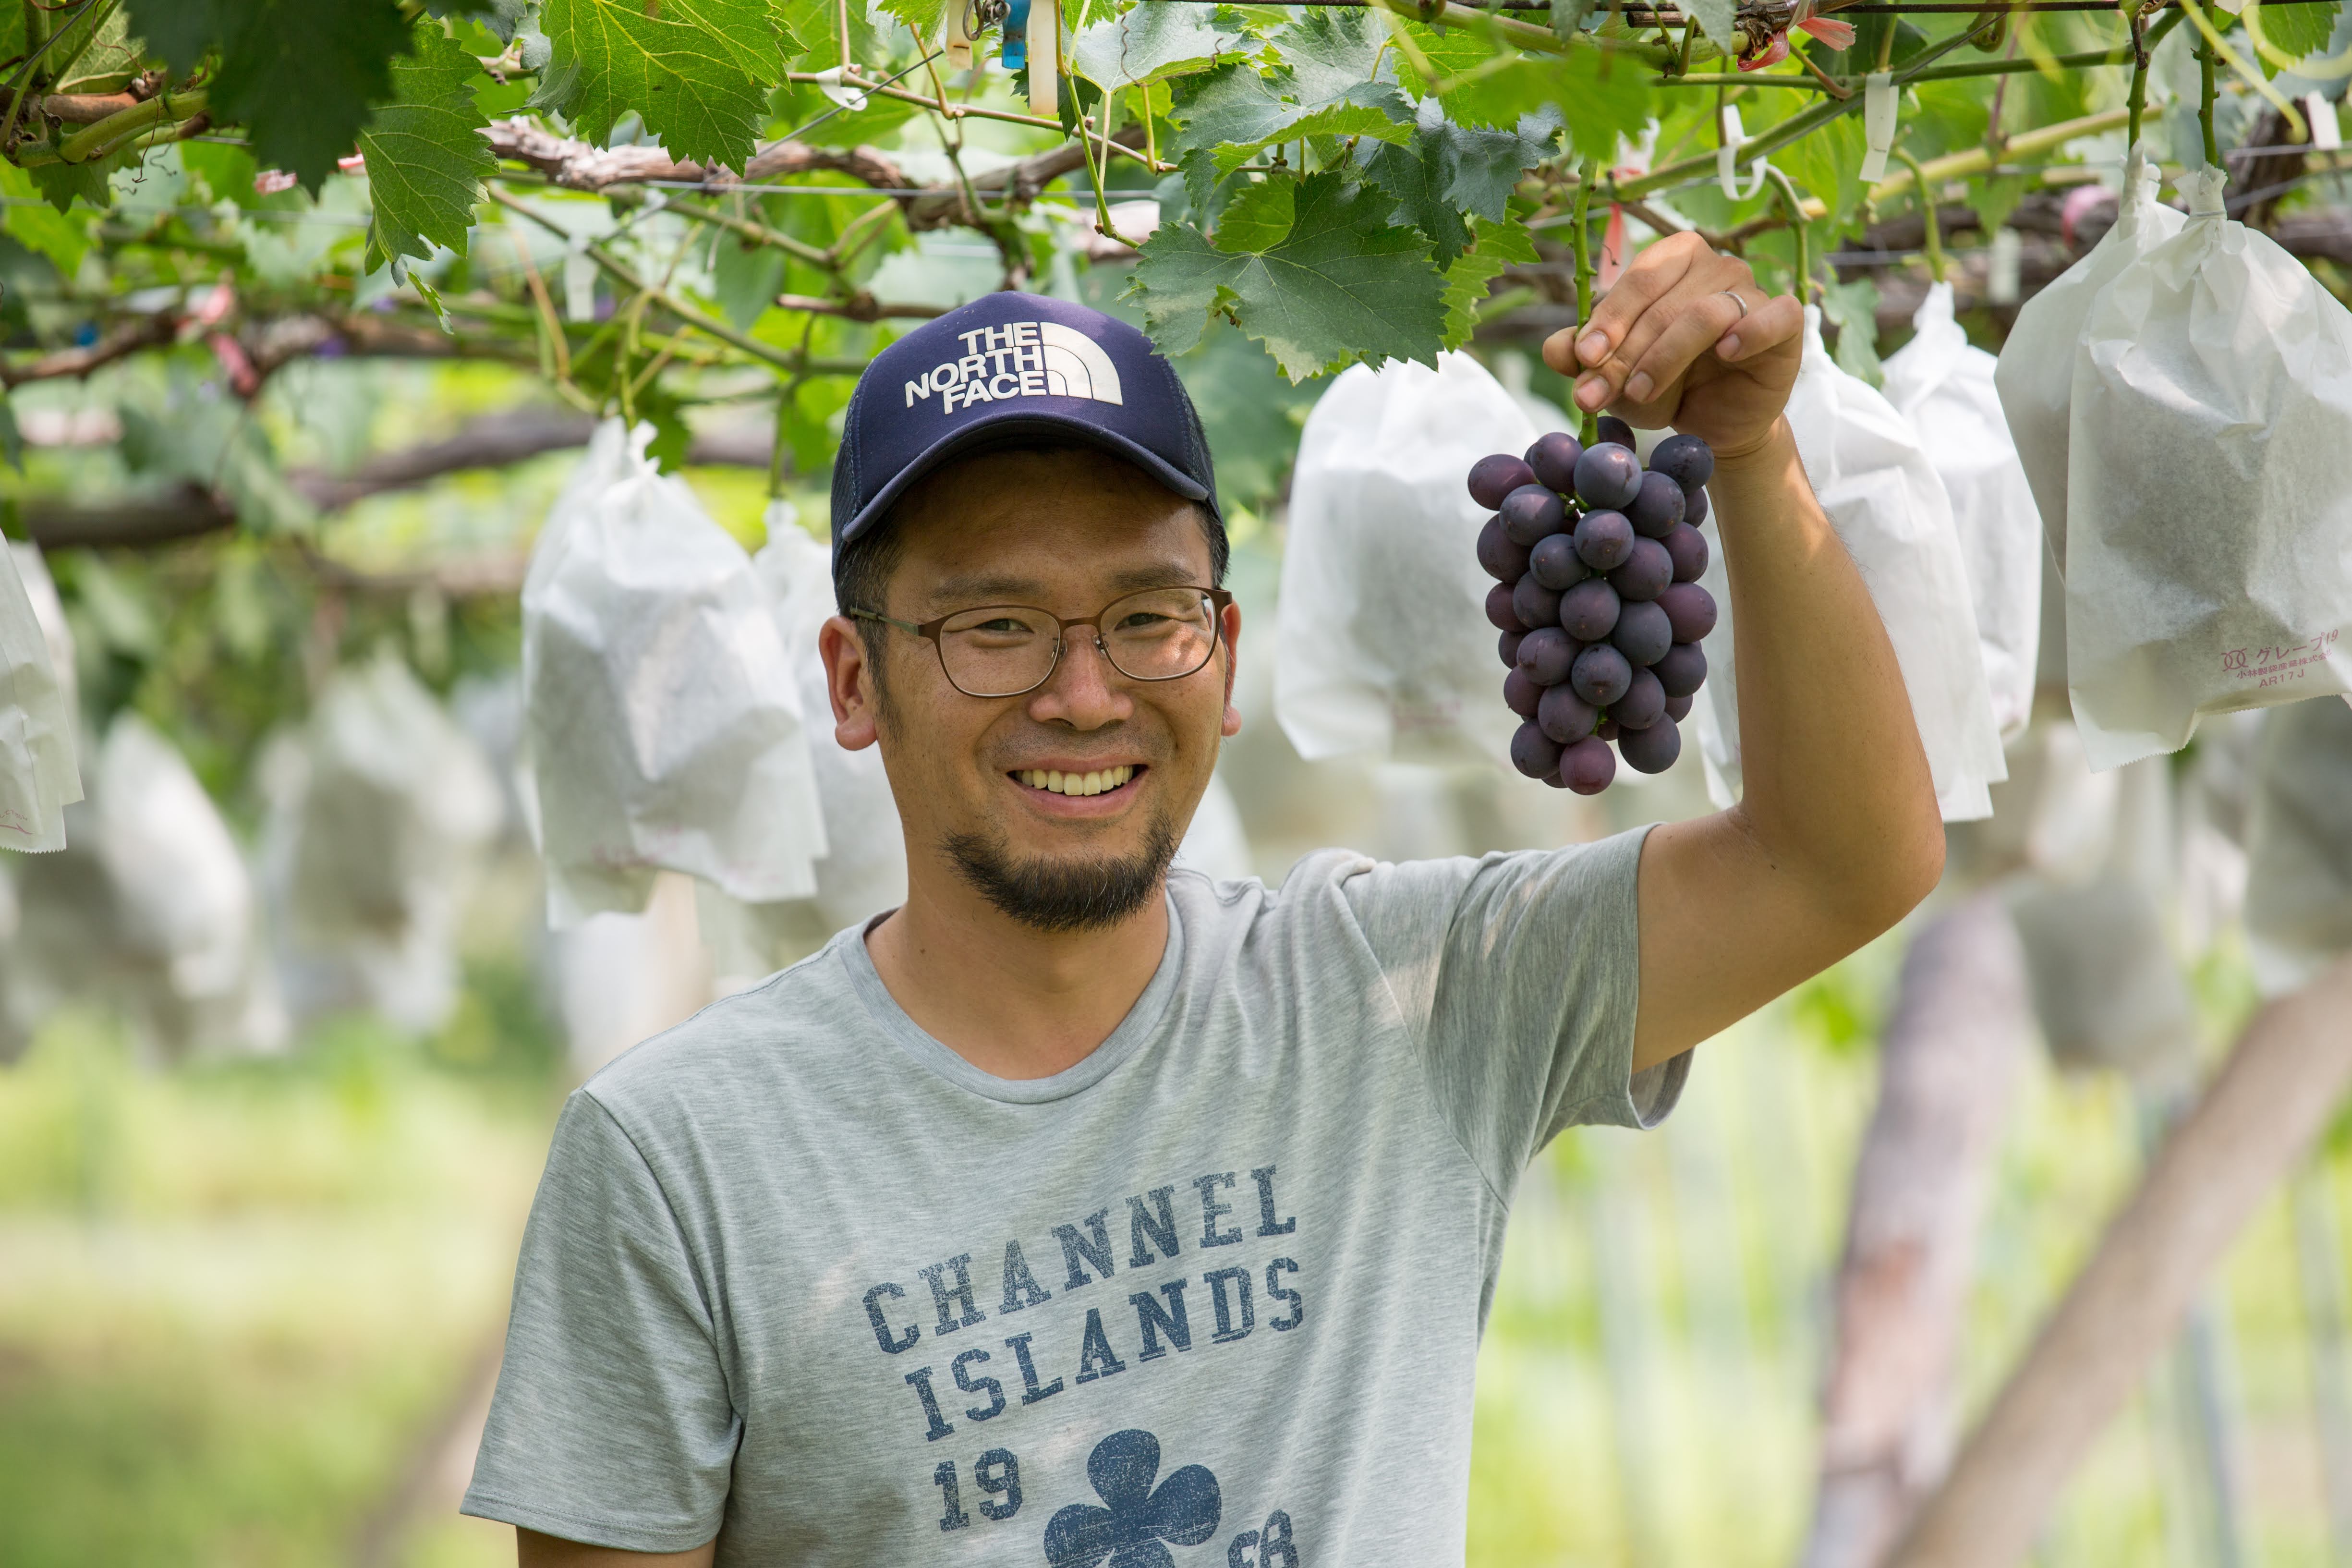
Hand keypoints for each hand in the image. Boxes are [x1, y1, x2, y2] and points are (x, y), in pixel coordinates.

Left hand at [1539, 232, 1802, 460]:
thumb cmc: (1664, 386)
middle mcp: (1714, 265)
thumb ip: (1584, 358)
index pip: (1635, 282)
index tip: (1584, 359)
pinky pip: (1774, 316)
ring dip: (1665, 356)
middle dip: (1625, 352)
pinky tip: (1727, 351)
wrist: (1712, 423)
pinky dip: (1750, 331)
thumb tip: (1555, 349)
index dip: (1607, 320)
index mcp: (1672, 260)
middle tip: (1597, 394)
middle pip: (1663, 302)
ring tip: (1639, 393)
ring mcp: (1752, 290)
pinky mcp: (1785, 321)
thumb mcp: (1615, 375)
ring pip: (1705, 313)